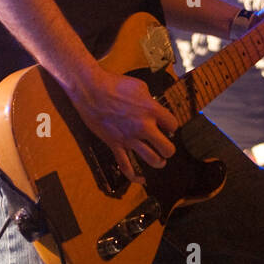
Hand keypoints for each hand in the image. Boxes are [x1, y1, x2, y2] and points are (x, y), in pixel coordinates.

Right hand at [65, 66, 178, 184]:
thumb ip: (149, 100)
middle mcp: (143, 127)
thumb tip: (153, 107)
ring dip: (158, 161)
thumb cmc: (114, 84)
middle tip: (165, 145)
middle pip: (167, 148)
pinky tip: (141, 179)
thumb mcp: (139, 86)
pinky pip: (126, 166)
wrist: (91, 90)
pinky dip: (135, 177)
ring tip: (159, 160)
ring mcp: (129, 138)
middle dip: (168, 149)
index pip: (173, 124)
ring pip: (152, 159)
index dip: (171, 126)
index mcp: (151, 110)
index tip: (167, 126)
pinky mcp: (115, 144)